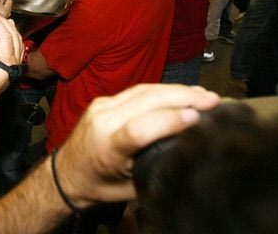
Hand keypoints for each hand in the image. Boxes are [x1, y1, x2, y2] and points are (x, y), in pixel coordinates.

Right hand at [0, 9, 22, 109]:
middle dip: (2, 21)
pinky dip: (9, 34)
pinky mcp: (10, 64)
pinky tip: (4, 28)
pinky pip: (14, 44)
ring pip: (16, 39)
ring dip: (7, 26)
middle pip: (13, 36)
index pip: (5, 38)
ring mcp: (14, 64)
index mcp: (6, 66)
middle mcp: (14, 63)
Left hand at [54, 84, 218, 206]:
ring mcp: (101, 107)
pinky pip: (136, 90)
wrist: (65, 173)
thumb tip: (188, 152)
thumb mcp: (129, 187)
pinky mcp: (103, 100)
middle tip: (212, 101)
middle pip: (145, 100)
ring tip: (203, 95)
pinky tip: (180, 92)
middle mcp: (102, 121)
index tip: (197, 118)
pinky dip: (161, 90)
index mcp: (107, 148)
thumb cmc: (97, 184)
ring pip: (143, 90)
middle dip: (182, 97)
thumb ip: (155, 167)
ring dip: (175, 90)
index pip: (139, 128)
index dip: (169, 120)